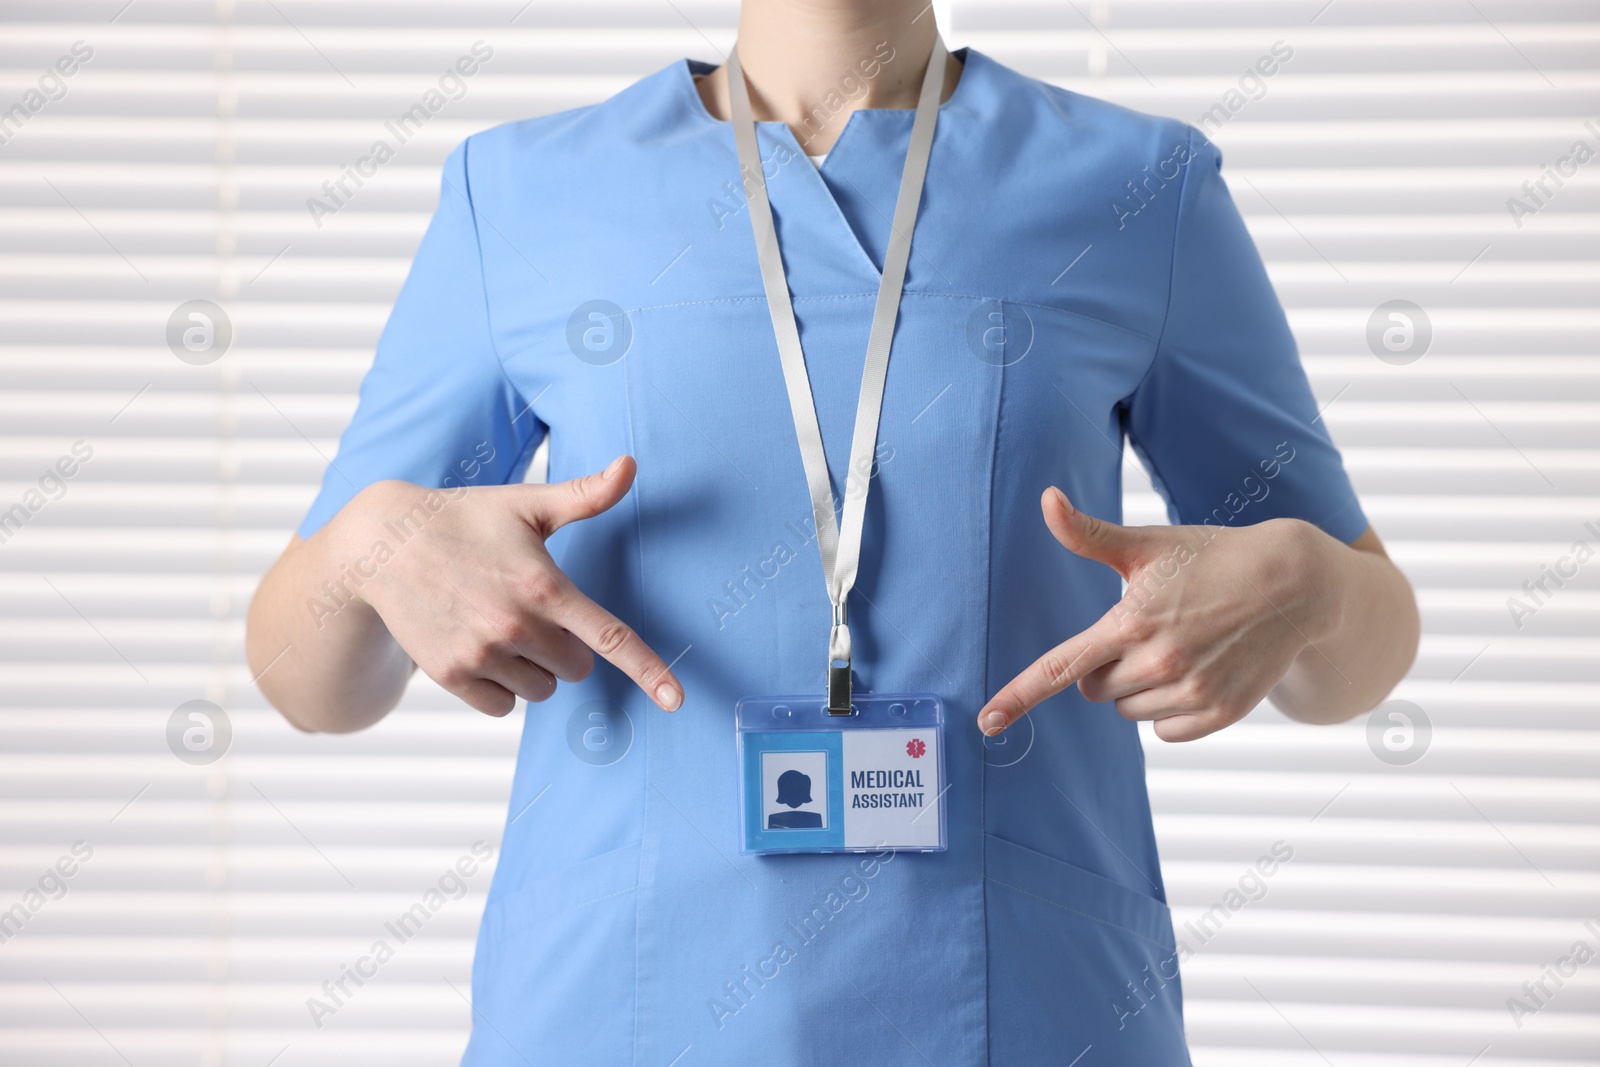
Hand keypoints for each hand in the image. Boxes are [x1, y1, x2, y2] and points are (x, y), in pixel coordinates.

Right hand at [334, 456, 681, 717]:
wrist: (381, 543)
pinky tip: (478, 645)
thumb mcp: (526, 503)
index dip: (649, 671)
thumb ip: (585, 495)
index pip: (610, 638)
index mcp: (545, 586)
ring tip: (499, 623)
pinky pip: (502, 705)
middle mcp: (516, 625)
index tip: (676, 701)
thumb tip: (631, 465)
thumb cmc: (464, 518)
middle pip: (578, 668)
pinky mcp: (451, 674)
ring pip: (541, 690)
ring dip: (533, 667)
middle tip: (533, 609)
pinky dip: (500, 685)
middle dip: (566, 646)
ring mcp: (481, 653)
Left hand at [978, 487, 1341, 741]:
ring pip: (1129, 711)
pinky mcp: (1220, 713)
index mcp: (1131, 622)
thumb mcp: (1148, 545)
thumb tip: (1046, 500)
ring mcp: (1192, 691)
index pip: (1060, 667)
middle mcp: (1159, 662)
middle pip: (1094, 689)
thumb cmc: (1212, 557)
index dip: (1019, 695)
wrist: (1294, 583)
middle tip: (1146, 631)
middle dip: (1107, 665)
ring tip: (1179, 646)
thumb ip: (1088, 534)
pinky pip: (1166, 731)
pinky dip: (1171, 710)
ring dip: (1139, 688)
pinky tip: (1198, 671)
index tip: (987, 721)